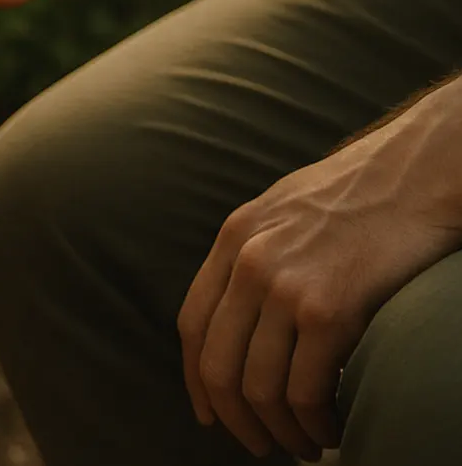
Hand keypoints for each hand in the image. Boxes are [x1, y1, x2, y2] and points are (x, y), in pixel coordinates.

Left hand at [177, 83, 461, 459]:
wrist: (418, 173)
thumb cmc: (363, 193)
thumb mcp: (284, 209)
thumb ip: (257, 252)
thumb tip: (245, 311)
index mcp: (233, 238)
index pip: (192, 325)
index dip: (197, 380)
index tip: (211, 414)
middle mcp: (248, 262)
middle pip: (217, 365)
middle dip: (235, 418)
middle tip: (260, 446)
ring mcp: (284, 286)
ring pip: (259, 387)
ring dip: (280, 430)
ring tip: (305, 446)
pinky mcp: (329, 309)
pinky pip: (305, 388)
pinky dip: (314, 422)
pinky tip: (330, 429)